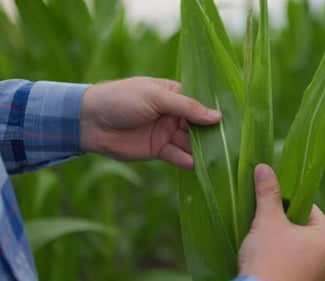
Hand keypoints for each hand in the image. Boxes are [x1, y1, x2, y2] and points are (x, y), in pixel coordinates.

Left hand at [80, 77, 221, 168]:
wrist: (90, 121)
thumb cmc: (122, 99)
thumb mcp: (156, 97)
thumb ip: (187, 107)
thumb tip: (217, 116)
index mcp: (173, 94)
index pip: (200, 103)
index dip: (214, 112)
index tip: (234, 121)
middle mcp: (173, 114)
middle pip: (198, 125)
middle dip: (212, 134)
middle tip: (232, 144)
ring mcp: (166, 132)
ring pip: (189, 142)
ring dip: (202, 150)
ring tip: (219, 158)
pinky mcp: (158, 150)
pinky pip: (176, 156)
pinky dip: (186, 160)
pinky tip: (198, 165)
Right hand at [238, 164, 324, 280]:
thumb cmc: (269, 258)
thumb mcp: (267, 221)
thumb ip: (268, 193)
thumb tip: (263, 167)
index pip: (311, 209)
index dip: (290, 202)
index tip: (272, 202)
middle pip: (304, 228)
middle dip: (285, 222)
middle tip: (266, 219)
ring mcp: (317, 275)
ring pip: (298, 247)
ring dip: (282, 240)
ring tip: (264, 239)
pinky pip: (294, 263)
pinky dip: (282, 257)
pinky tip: (266, 257)